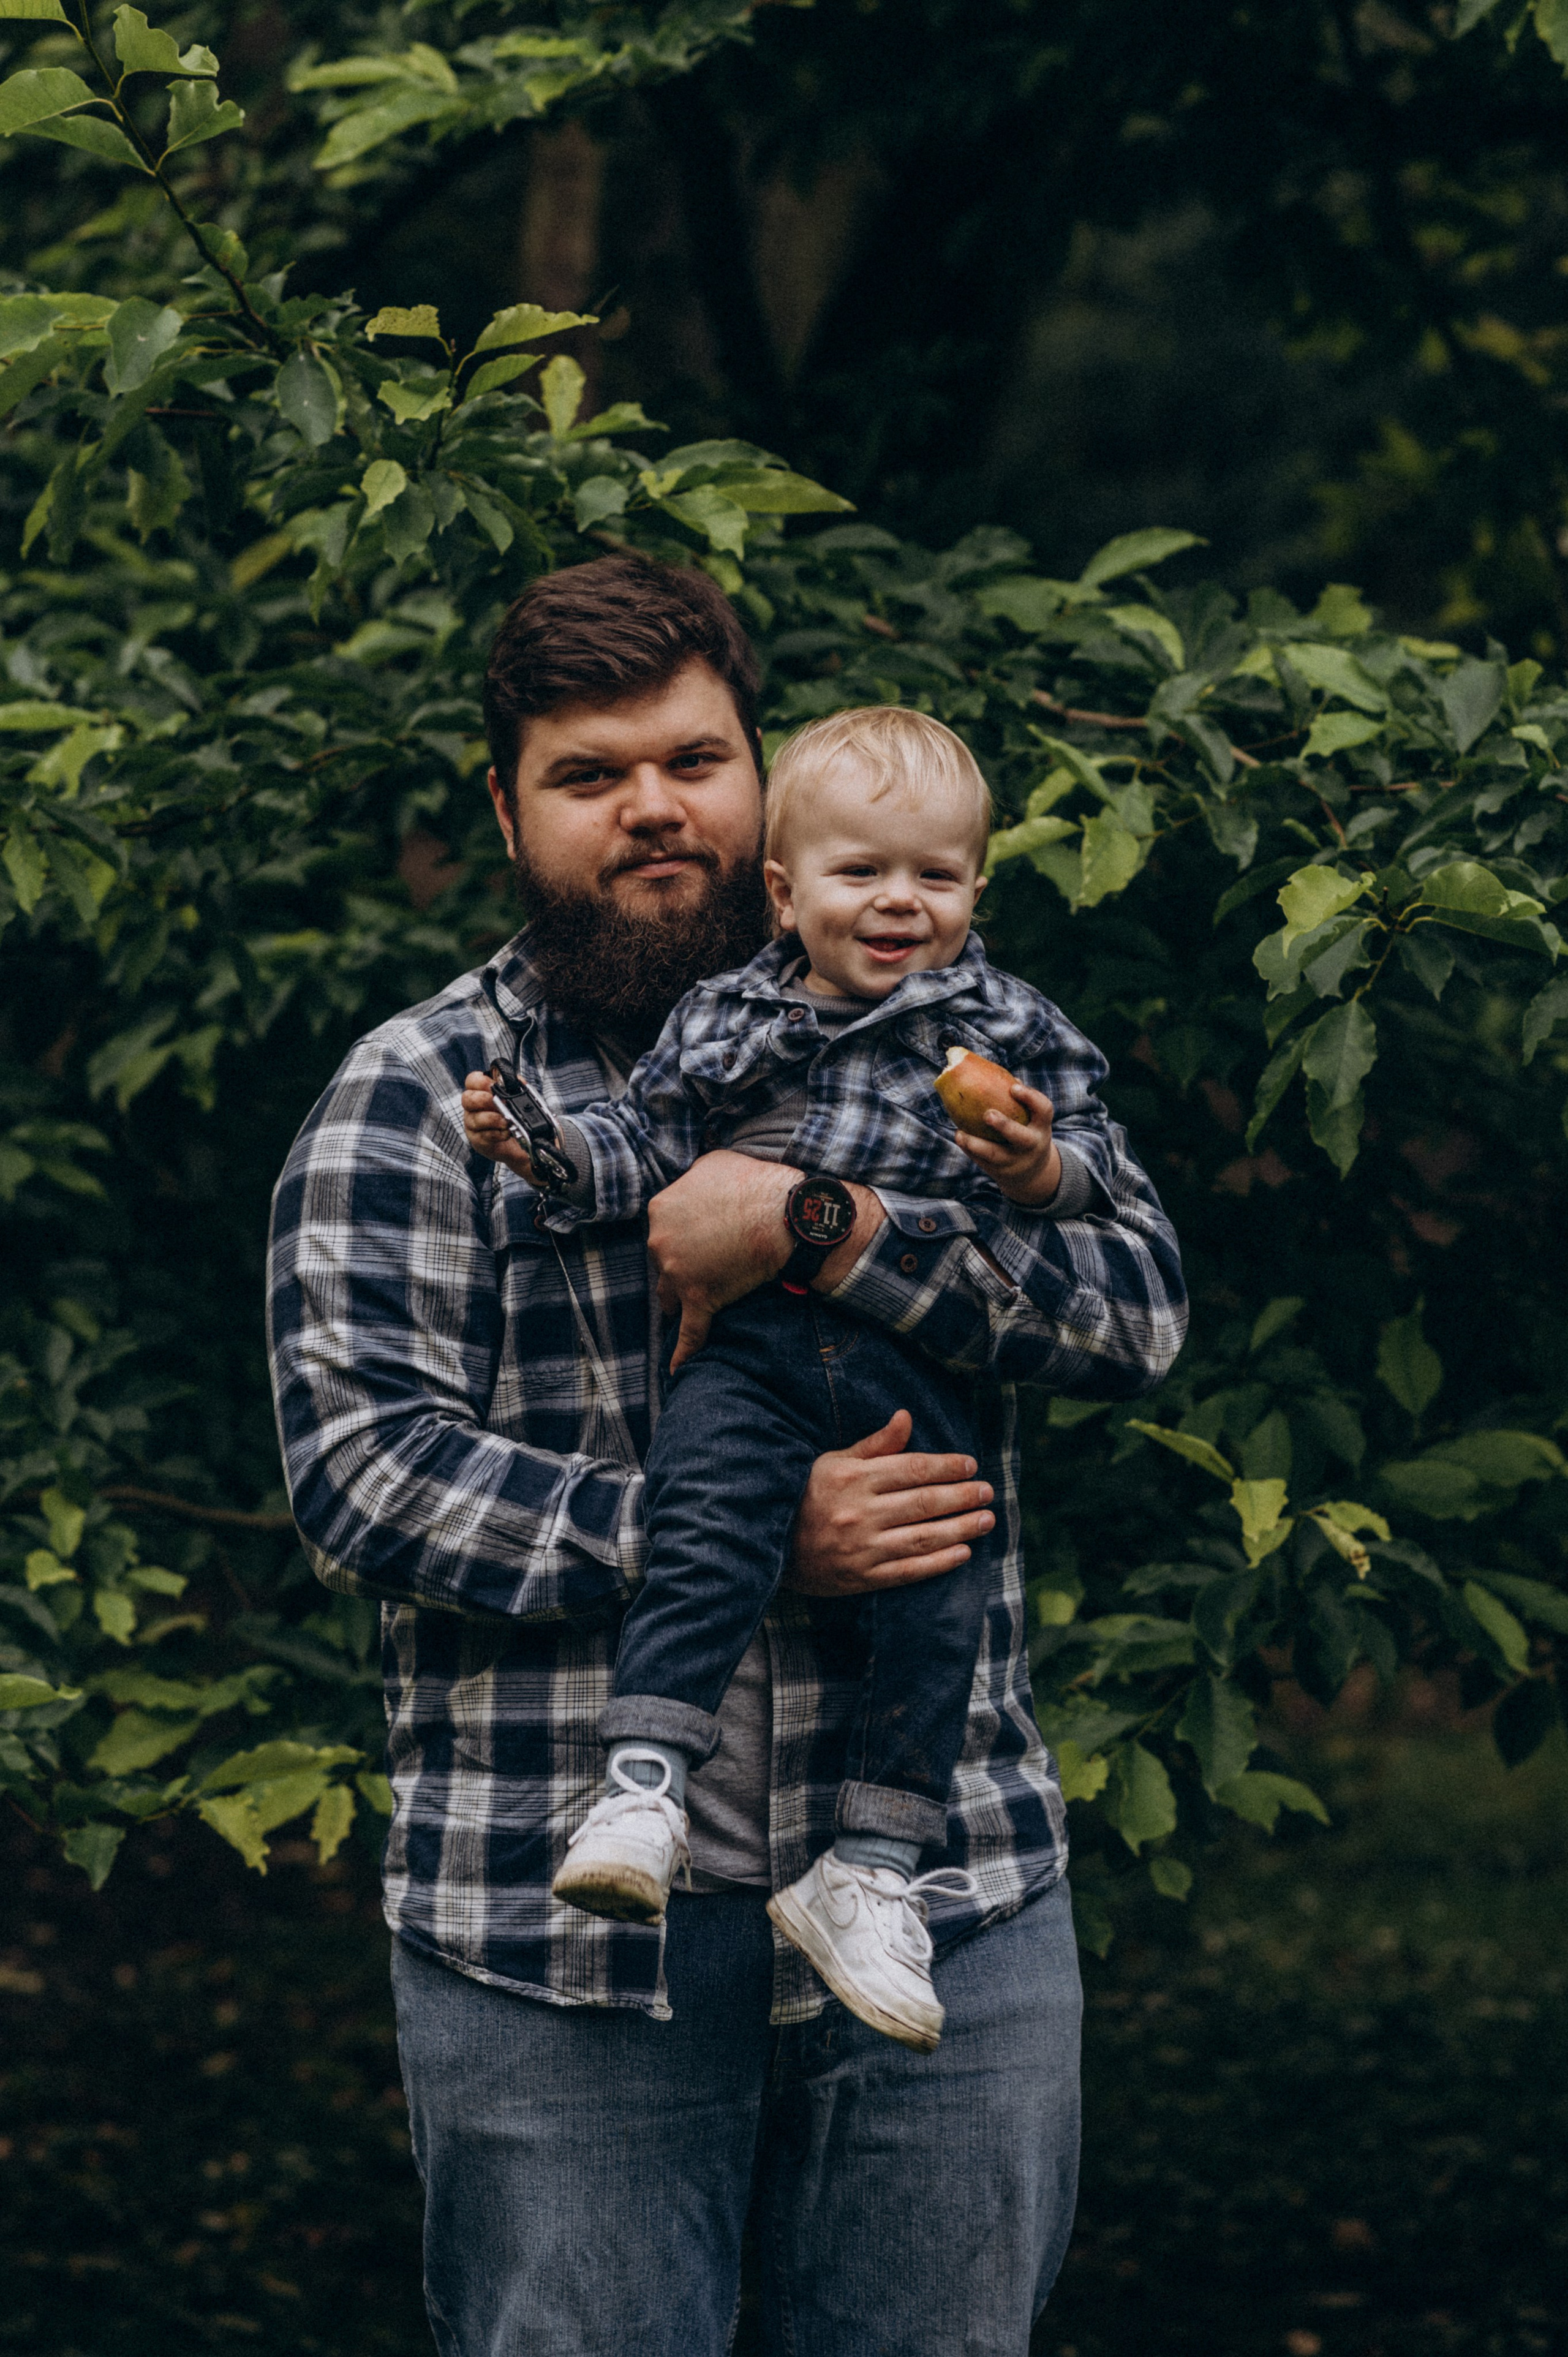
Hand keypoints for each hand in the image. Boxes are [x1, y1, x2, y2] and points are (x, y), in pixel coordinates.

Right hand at [461, 1071, 535, 1182]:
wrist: (517, 1140)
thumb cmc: (512, 1115)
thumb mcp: (516, 1098)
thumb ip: (516, 1087)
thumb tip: (519, 1083)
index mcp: (480, 1091)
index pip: (472, 1080)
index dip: (481, 1081)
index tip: (494, 1085)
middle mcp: (472, 1107)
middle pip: (467, 1099)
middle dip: (484, 1100)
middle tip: (500, 1103)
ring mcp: (472, 1123)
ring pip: (475, 1119)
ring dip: (493, 1119)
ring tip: (507, 1121)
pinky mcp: (477, 1139)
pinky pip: (483, 1136)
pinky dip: (497, 1134)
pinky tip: (506, 1133)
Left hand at [647, 1151, 798, 1369]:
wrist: (784, 1215)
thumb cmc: (755, 1183)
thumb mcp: (713, 1163)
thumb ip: (693, 1177)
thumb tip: (693, 1183)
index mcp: (661, 1209)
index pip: (663, 1228)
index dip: (683, 1233)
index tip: (700, 1236)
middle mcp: (661, 1242)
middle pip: (663, 1262)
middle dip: (681, 1265)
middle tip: (708, 1263)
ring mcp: (679, 1274)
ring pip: (670, 1294)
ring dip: (680, 1298)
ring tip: (696, 1301)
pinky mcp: (701, 1300)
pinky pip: (690, 1333)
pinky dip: (683, 1352)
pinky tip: (677, 1368)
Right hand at [786, 1409, 995, 1594]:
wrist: (770, 1545)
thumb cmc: (806, 1495)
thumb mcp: (833, 1461)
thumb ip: (874, 1444)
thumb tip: (906, 1417)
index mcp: (853, 1478)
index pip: (911, 1469)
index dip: (946, 1466)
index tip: (970, 1465)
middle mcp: (860, 1513)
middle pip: (924, 1503)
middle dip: (962, 1496)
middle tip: (988, 1492)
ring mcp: (862, 1548)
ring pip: (923, 1538)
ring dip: (960, 1529)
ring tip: (986, 1520)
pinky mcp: (862, 1578)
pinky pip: (909, 1570)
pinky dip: (939, 1562)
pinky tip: (963, 1553)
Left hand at [956, 1083, 1061, 1205]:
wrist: (1032, 1174)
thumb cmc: (1027, 1132)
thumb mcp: (1032, 1119)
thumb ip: (1017, 1100)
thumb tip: (990, 1071)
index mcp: (1042, 1126)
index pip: (1044, 1110)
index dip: (1030, 1097)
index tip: (1013, 1087)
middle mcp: (1032, 1145)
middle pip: (1021, 1137)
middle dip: (1005, 1126)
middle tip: (987, 1114)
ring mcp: (1016, 1161)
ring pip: (996, 1155)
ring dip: (977, 1144)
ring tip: (961, 1134)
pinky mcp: (1001, 1172)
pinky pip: (982, 1161)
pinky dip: (969, 1150)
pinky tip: (959, 1136)